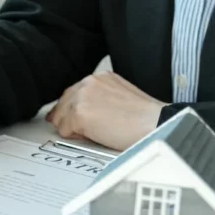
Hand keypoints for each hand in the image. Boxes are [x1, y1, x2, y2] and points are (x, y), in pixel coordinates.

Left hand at [46, 71, 165, 150]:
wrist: (154, 124)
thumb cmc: (144, 117)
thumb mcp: (120, 96)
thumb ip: (100, 99)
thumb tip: (86, 111)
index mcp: (100, 77)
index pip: (73, 93)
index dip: (72, 109)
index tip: (73, 119)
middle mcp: (89, 83)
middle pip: (63, 103)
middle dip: (68, 119)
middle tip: (82, 131)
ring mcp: (82, 97)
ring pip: (60, 117)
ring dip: (72, 128)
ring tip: (94, 134)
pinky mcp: (79, 114)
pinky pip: (64, 130)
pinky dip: (75, 137)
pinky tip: (94, 136)